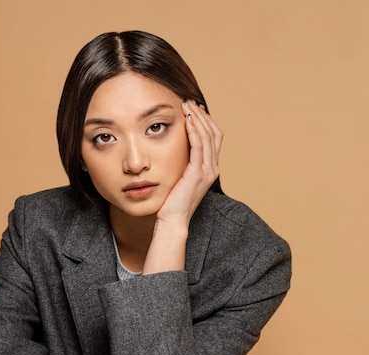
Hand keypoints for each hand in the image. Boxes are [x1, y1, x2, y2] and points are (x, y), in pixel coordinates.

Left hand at [155, 100, 222, 227]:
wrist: (172, 221)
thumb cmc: (172, 202)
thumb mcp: (179, 178)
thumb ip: (182, 164)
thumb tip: (175, 149)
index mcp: (210, 169)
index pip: (214, 138)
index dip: (206, 121)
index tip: (193, 109)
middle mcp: (212, 169)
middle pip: (214, 133)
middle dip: (202, 115)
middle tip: (189, 102)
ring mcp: (207, 171)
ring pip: (208, 136)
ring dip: (197, 118)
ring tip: (186, 105)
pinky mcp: (197, 174)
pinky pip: (198, 146)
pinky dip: (194, 130)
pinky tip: (186, 119)